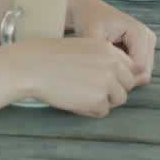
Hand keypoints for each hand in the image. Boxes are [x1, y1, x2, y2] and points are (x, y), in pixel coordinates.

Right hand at [8, 37, 136, 116]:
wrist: (31, 66)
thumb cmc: (48, 57)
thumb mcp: (80, 48)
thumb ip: (100, 59)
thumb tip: (113, 78)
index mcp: (107, 47)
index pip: (128, 66)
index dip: (117, 77)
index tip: (103, 82)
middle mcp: (112, 63)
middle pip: (128, 84)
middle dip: (114, 90)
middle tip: (92, 93)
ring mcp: (107, 81)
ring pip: (119, 99)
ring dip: (103, 102)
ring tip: (82, 98)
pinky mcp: (98, 99)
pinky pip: (103, 111)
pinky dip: (90, 111)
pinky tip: (74, 103)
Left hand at [68, 0, 156, 84]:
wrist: (87, 10)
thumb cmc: (88, 19)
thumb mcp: (92, 36)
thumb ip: (103, 55)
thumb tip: (109, 73)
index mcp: (139, 32)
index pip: (140, 67)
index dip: (122, 76)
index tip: (103, 72)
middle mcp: (147, 37)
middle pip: (144, 72)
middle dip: (124, 77)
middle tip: (103, 71)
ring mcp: (147, 43)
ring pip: (143, 73)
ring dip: (125, 75)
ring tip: (106, 64)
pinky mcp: (143, 49)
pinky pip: (139, 70)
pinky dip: (125, 72)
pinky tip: (111, 64)